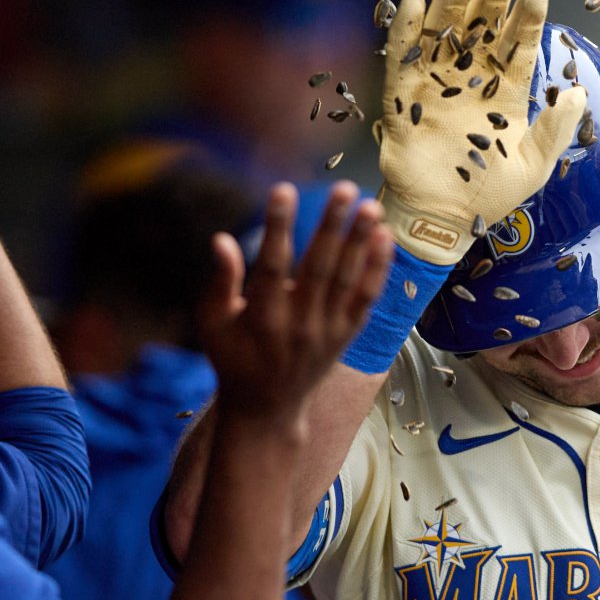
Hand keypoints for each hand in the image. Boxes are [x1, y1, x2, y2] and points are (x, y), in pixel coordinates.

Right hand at [198, 181, 393, 425]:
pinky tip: (385, 238)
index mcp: (262, 318)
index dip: (277, 226)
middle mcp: (299, 324)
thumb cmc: (234, 360)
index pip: (271, 265)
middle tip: (344, 189)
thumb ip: (220, 282)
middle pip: (319, 268)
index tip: (282, 190)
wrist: (267, 410)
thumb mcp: (213, 324)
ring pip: (348, 280)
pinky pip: (366, 299)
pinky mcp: (347, 336)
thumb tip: (221, 238)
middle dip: (332, 227)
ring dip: (361, 242)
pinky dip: (378, 269)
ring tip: (371, 207)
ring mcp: (327, 331)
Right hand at [376, 0, 586, 264]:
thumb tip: (579, 93)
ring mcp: (435, 87)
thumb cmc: (490, 195)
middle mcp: (470, 83)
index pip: (517, 48)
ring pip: (442, 34)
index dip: (525, 21)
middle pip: (480, 30)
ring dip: (450, 4)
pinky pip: (401, 59)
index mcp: (504, 95)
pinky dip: (404, 31)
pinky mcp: (402, 98)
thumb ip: (556, 130)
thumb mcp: (534, 166)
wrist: (442, 220)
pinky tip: (412, 1)